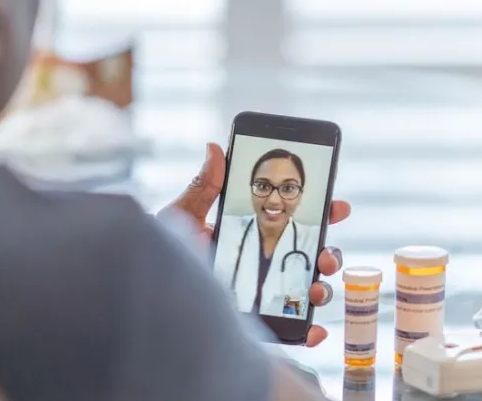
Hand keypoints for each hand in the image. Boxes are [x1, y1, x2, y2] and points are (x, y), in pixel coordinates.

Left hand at [164, 143, 350, 347]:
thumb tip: (214, 148)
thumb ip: (203, 187)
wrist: (144, 294)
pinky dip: (310, 332)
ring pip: (307, 292)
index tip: (337, 207)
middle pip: (309, 257)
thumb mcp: (182, 217)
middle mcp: (262, 267)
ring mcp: (264, 297)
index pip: (294, 223)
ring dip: (323, 289)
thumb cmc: (162, 255)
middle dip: (330, 253)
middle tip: (328, 253)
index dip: (321, 214)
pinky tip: (314, 330)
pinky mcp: (259, 326)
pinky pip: (292, 331)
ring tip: (317, 289)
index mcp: (251, 237)